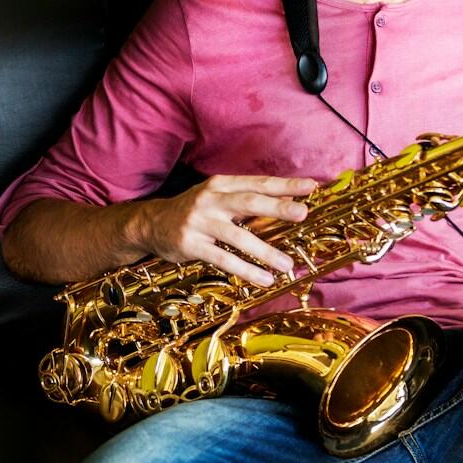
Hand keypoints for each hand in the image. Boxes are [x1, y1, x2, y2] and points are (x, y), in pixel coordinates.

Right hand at [133, 175, 316, 288]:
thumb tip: (289, 199)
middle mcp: (210, 200)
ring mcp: (199, 222)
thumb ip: (248, 198)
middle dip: (277, 207)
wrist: (151, 224)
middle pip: (249, 202)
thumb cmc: (194, 211)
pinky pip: (223, 259)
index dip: (285, 184)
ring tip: (287, 265)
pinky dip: (245, 270)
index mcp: (220, 185)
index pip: (258, 183)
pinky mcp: (191, 245)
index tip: (311, 186)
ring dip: (265, 251)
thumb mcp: (218, 197)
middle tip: (302, 213)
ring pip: (237, 236)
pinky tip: (264, 279)